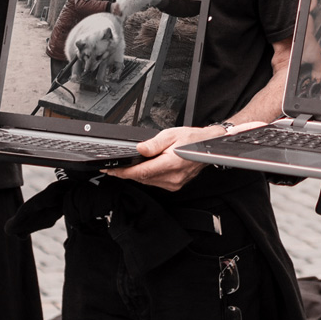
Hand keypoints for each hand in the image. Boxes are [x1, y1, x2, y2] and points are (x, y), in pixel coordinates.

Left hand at [106, 124, 234, 190]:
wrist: (208, 147)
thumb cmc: (192, 139)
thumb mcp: (171, 134)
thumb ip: (154, 143)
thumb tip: (139, 149)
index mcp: (171, 163)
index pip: (141, 172)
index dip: (124, 172)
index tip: (111, 171)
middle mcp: (173, 177)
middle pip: (143, 178)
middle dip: (128, 173)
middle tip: (115, 167)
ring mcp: (174, 183)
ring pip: (148, 181)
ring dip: (137, 175)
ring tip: (129, 166)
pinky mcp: (175, 185)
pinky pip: (155, 182)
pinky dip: (147, 176)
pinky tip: (145, 168)